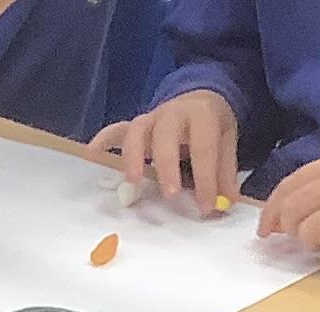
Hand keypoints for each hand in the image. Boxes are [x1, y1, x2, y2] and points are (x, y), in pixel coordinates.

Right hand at [88, 88, 240, 212]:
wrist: (199, 95)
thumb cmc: (211, 123)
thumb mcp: (226, 139)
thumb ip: (224, 170)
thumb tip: (226, 202)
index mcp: (202, 114)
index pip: (203, 147)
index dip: (205, 179)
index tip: (206, 207)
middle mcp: (173, 112)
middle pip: (165, 136)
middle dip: (167, 166)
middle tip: (170, 196)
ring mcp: (150, 118)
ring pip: (136, 132)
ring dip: (132, 157)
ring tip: (131, 183)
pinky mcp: (134, 126)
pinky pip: (115, 131)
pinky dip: (103, 143)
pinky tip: (93, 157)